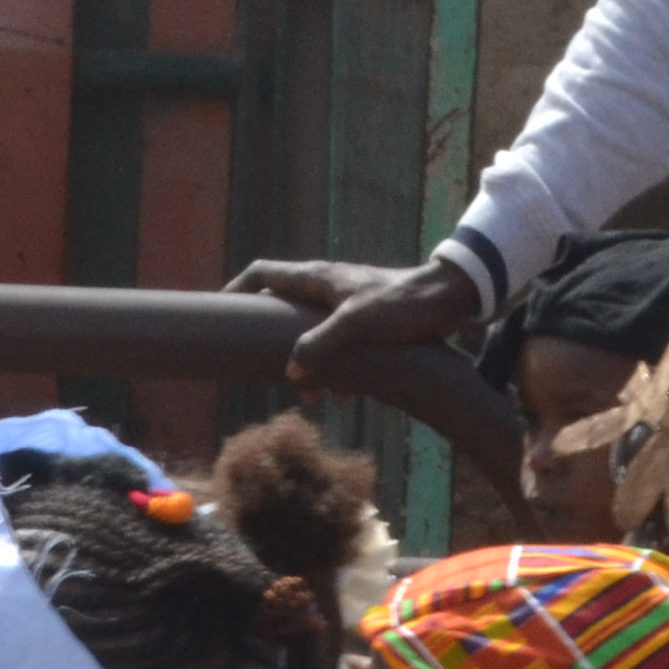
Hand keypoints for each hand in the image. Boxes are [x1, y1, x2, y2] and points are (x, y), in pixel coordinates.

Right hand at [232, 253, 487, 381]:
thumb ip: (321, 344)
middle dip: (269, 339)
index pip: (262, 274)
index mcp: (317, 279)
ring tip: (306, 394)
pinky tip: (344, 394)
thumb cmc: (403, 305)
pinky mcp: (365, 320)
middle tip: (258, 366)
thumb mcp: (358, 324)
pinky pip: (336, 345)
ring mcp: (345, 303)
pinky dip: (334, 369)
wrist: (450, 298)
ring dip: (304, 362)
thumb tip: (291, 370)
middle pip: (281, 307)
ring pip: (309, 332)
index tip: (218, 313)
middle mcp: (326, 287)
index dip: (236, 291)